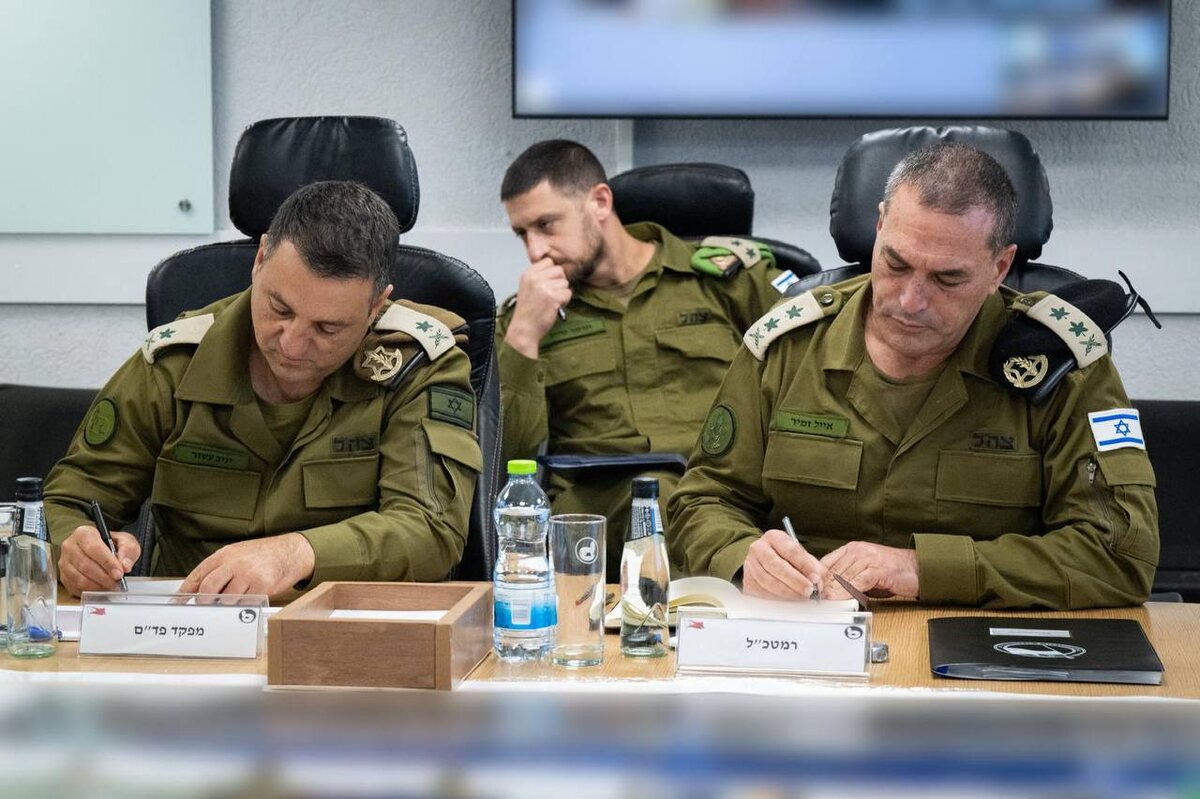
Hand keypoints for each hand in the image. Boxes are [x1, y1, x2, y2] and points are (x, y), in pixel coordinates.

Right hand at [59, 525, 139, 596]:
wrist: (103, 550)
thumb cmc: (112, 544)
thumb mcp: (126, 542)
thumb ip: (128, 551)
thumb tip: (125, 566)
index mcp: (84, 533)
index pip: (94, 548)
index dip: (107, 562)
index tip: (119, 573)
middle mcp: (70, 546)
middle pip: (85, 565)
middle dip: (104, 577)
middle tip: (117, 583)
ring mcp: (64, 563)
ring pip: (79, 578)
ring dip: (97, 585)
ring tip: (111, 586)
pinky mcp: (64, 576)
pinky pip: (75, 587)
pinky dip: (90, 591)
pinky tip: (102, 589)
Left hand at [180, 533, 314, 595]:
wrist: (290, 552)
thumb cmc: (263, 555)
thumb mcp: (237, 554)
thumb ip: (218, 569)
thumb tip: (198, 589)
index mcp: (225, 554)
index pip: (198, 574)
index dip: (186, 591)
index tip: (177, 602)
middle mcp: (234, 563)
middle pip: (208, 589)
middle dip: (204, 602)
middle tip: (207, 607)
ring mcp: (248, 575)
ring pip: (226, 600)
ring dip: (227, 605)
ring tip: (235, 599)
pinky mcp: (261, 587)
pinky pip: (245, 604)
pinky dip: (243, 606)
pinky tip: (249, 598)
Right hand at [504, 257, 571, 358]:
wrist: (524, 329)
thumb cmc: (527, 311)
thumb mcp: (527, 287)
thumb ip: (539, 276)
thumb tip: (557, 270)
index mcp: (528, 274)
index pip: (548, 261)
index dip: (552, 273)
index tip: (547, 284)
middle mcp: (535, 278)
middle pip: (559, 270)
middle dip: (559, 282)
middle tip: (551, 294)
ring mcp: (544, 287)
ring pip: (565, 283)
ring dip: (562, 293)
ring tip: (551, 302)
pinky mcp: (553, 298)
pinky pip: (568, 293)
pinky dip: (565, 302)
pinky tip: (554, 307)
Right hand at [742, 529, 828, 599]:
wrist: (762, 559)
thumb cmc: (784, 557)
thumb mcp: (799, 554)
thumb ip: (811, 566)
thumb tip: (820, 579)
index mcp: (774, 537)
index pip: (790, 550)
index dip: (804, 565)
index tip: (816, 577)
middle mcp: (759, 549)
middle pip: (776, 565)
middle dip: (795, 581)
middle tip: (809, 590)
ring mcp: (751, 565)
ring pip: (767, 581)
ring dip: (787, 592)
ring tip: (801, 597)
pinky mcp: (748, 581)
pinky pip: (762, 592)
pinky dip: (777, 598)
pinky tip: (788, 600)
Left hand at [820, 542, 918, 599]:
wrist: (917, 568)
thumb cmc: (892, 571)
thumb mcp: (864, 571)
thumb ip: (848, 577)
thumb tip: (829, 591)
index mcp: (852, 549)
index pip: (826, 562)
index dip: (816, 578)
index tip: (809, 590)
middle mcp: (858, 551)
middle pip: (833, 570)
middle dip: (822, 587)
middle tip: (812, 600)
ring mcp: (868, 559)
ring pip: (843, 577)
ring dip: (833, 592)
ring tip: (823, 602)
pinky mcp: (878, 570)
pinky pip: (857, 583)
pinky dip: (848, 593)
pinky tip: (841, 601)